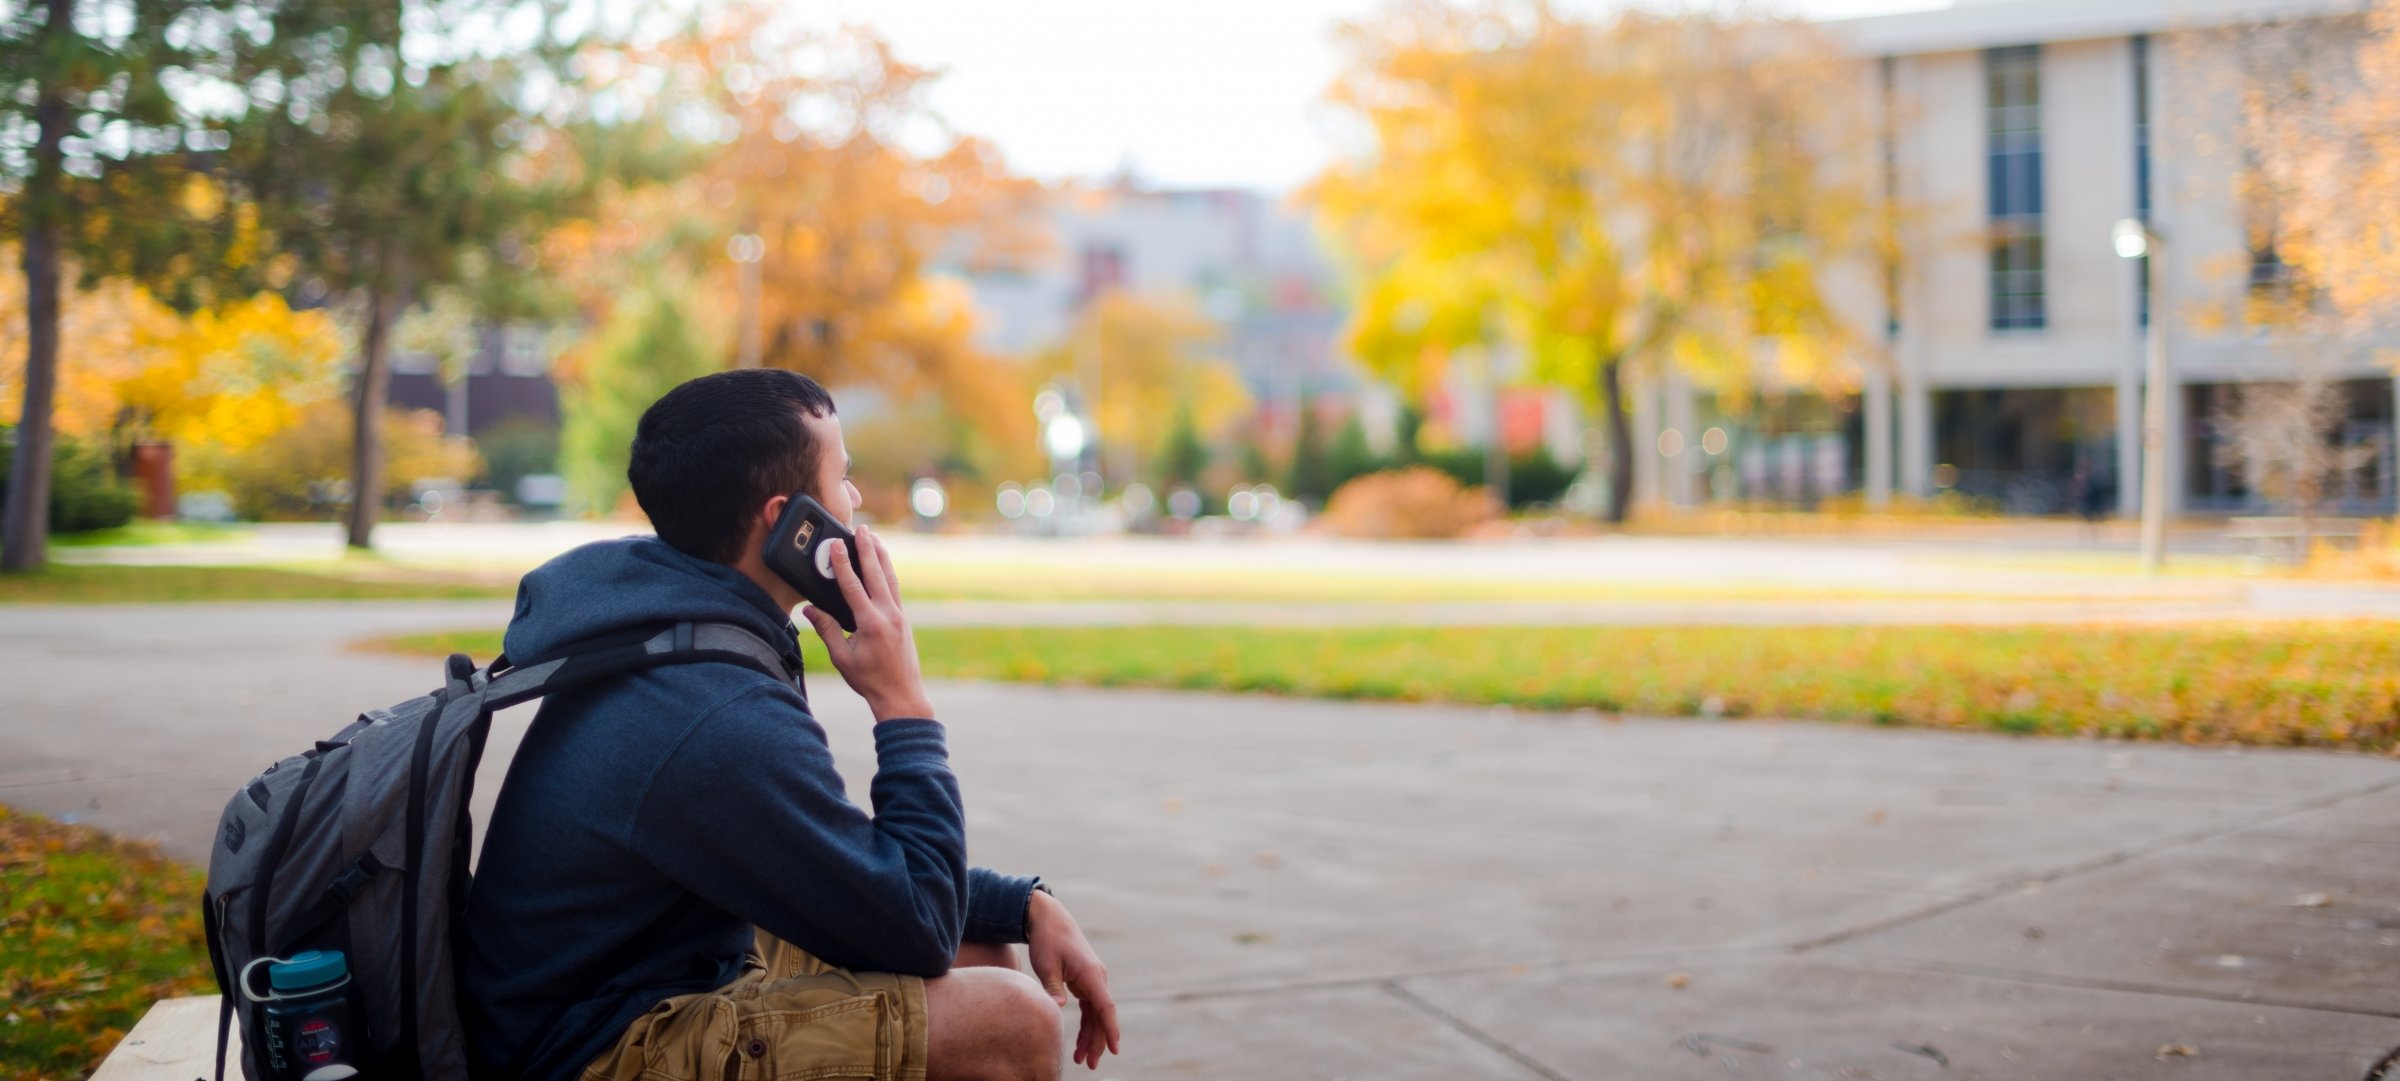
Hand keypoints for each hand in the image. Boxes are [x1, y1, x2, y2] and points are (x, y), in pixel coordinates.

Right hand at [798, 526, 933, 722]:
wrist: (901, 696)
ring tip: (874, 539)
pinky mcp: (903, 620)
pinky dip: (888, 574)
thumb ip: (827, 630)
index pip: (853, 586)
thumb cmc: (870, 681)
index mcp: (870, 623)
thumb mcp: (842, 658)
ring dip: (881, 557)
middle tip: (861, 529)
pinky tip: (883, 566)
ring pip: (890, 579)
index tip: (837, 544)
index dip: (843, 563)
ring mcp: (899, 616)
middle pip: (877, 574)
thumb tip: (810, 610)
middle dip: (867, 550)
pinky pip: (895, 590)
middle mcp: (888, 615)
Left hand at [1027, 889, 1118, 1070]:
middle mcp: (1096, 977)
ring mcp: (1092, 980)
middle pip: (1102, 1015)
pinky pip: (1090, 1008)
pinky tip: (1079, 1043)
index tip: (1115, 1049)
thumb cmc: (1046, 940)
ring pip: (1097, 1014)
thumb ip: (1053, 987)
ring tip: (1081, 1059)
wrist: (1049, 918)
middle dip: (1098, 1041)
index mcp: (1091, 974)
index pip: (1105, 1007)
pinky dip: (1086, 1025)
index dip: (1111, 1029)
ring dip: (1091, 1036)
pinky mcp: (1085, 981)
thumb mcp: (1046, 964)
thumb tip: (1057, 1009)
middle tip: (1090, 1064)